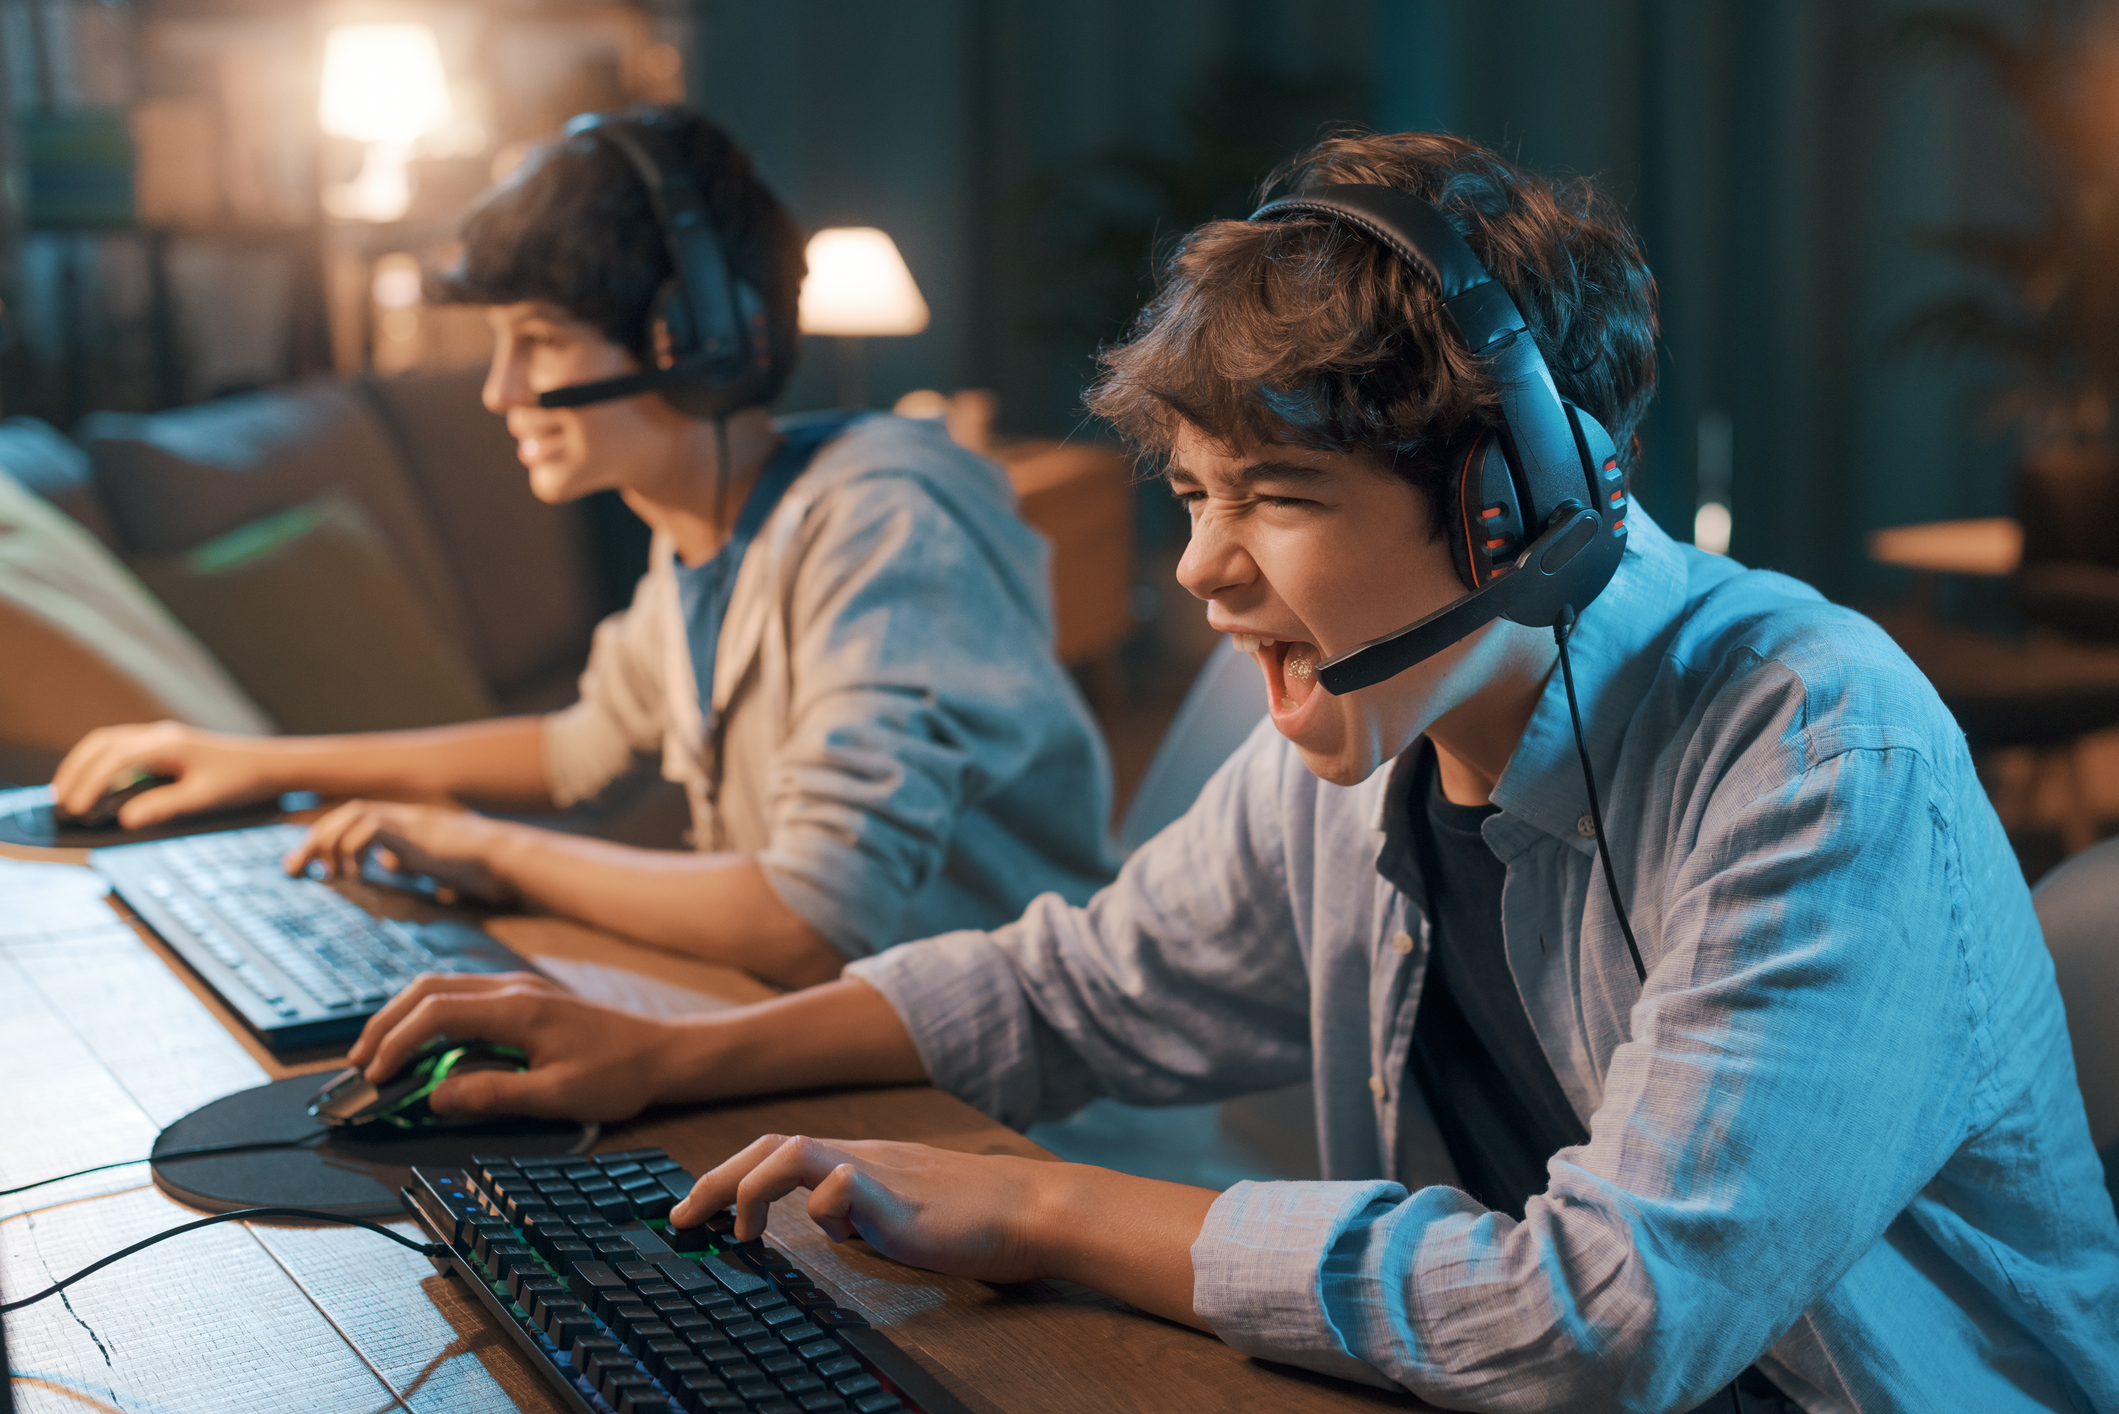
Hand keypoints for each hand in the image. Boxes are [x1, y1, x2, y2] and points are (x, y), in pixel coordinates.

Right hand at [52, 722, 278, 827]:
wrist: (270, 764)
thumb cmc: (242, 781)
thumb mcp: (205, 798)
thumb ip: (165, 807)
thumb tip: (126, 819)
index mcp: (167, 744)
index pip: (115, 758)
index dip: (90, 783)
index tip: (75, 809)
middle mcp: (160, 734)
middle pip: (103, 743)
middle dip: (76, 771)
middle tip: (59, 803)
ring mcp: (162, 736)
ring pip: (109, 741)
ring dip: (84, 764)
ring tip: (66, 792)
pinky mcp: (165, 744)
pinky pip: (122, 746)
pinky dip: (100, 762)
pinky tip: (95, 783)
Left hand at [286, 799, 518, 903]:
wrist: (500, 859)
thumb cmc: (474, 867)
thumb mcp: (431, 865)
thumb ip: (407, 861)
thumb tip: (388, 867)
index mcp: (400, 825)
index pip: (349, 822)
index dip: (321, 840)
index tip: (301, 867)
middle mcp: (400, 817)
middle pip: (342, 815)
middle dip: (311, 841)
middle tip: (291, 869)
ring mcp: (407, 821)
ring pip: (351, 815)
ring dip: (327, 843)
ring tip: (323, 872)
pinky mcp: (413, 831)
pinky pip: (371, 828)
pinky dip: (353, 848)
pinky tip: (353, 872)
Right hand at [347, 971, 686, 1121]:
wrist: (664, 1052)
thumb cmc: (618, 1075)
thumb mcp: (556, 1096)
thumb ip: (493, 1096)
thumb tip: (436, 1098)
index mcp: (517, 1008)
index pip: (437, 1013)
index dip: (397, 1042)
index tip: (375, 1077)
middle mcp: (512, 988)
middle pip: (428, 989)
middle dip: (385, 1024)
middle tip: (358, 1065)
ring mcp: (517, 988)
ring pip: (441, 987)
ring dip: (403, 1016)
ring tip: (378, 1054)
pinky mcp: (522, 998)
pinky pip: (461, 995)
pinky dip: (428, 1014)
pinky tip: (421, 1043)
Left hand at [671, 1134, 1054, 1284]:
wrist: (1029, 1208)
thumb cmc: (971, 1215)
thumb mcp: (896, 1209)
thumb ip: (858, 1210)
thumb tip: (828, 1227)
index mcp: (856, 1160)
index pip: (777, 1150)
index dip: (728, 1174)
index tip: (695, 1211)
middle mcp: (858, 1158)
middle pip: (769, 1144)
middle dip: (715, 1179)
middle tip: (681, 1218)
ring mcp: (877, 1175)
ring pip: (792, 1153)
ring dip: (749, 1187)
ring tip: (737, 1231)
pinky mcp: (898, 1201)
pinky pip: (843, 1186)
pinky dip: (822, 1204)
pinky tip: (833, 1232)